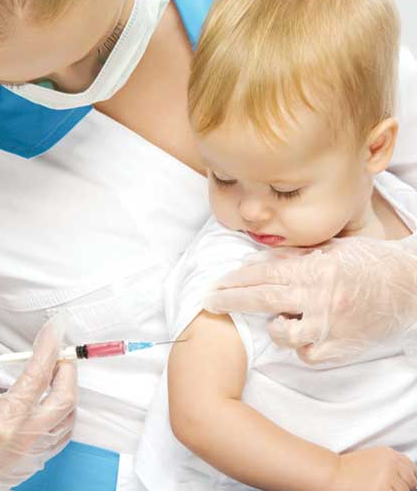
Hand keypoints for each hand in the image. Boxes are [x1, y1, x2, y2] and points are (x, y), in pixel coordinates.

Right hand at [0, 315, 76, 489]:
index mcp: (4, 422)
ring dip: (67, 387)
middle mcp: (26, 438)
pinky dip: (64, 409)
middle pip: (65, 396)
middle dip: (67, 367)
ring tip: (56, 369)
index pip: (37, 375)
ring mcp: (35, 452)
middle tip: (58, 349)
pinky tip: (52, 397)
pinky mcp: (38, 460)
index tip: (56, 326)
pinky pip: (64, 431)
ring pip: (69, 414)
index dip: (49, 346)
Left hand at [203, 235, 416, 364]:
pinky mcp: (345, 348)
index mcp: (317, 268)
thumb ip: (291, 259)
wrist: (412, 284)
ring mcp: (334, 325)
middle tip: (208, 303)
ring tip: (275, 322)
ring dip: (273, 328)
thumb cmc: (367, 262)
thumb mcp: (329, 250)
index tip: (215, 284)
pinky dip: (300, 347)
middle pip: (265, 299)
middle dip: (231, 301)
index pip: (264, 274)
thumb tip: (253, 261)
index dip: (235, 280)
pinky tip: (303, 336)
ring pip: (285, 334)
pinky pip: (309, 355)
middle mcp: (323, 296)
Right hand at [328, 447, 416, 490]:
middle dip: (402, 487)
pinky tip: (374, 489)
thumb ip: (390, 465)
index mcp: (389, 453)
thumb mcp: (371, 459)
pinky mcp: (384, 490)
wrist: (333, 473)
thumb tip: (407, 479)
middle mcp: (391, 463)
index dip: (408, 477)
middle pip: (411, 481)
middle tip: (385, 486)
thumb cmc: (348, 468)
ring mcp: (389, 477)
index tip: (403, 482)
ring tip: (377, 487)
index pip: (412, 468)